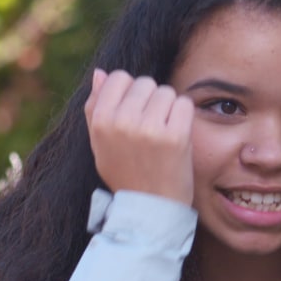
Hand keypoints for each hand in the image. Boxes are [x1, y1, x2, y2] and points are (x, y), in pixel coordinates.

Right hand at [84, 68, 194, 205]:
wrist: (150, 207)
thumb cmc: (125, 173)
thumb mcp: (100, 144)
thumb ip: (95, 107)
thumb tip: (100, 72)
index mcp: (101, 121)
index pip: (118, 77)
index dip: (130, 93)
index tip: (134, 113)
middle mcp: (123, 122)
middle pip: (145, 83)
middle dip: (150, 100)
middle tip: (150, 128)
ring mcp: (149, 128)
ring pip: (166, 92)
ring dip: (168, 108)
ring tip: (162, 133)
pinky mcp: (175, 136)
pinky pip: (184, 104)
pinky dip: (184, 116)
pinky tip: (177, 135)